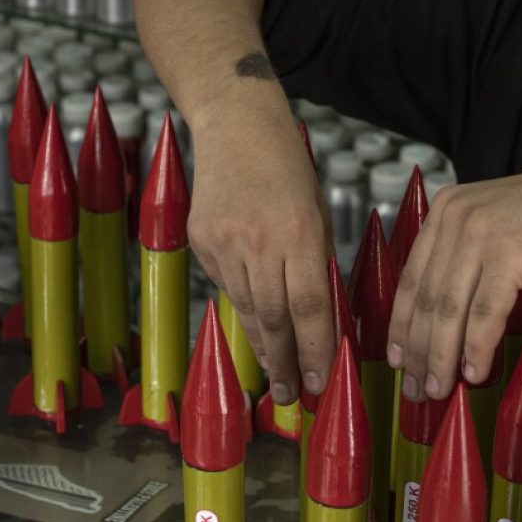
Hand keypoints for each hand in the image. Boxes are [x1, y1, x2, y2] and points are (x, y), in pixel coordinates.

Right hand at [188, 92, 335, 403]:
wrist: (236, 125)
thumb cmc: (289, 165)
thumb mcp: (317, 210)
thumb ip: (318, 262)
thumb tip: (320, 317)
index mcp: (300, 232)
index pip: (311, 307)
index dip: (316, 349)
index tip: (320, 381)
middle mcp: (260, 241)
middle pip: (275, 318)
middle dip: (284, 363)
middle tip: (291, 396)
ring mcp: (224, 242)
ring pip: (247, 308)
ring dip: (262, 346)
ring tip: (273, 375)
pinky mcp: (200, 240)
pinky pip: (226, 286)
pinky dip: (243, 307)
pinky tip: (254, 324)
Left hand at [386, 157, 521, 400]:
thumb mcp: (499, 222)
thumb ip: (465, 251)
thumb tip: (441, 315)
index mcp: (447, 207)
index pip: (411, 277)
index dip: (400, 324)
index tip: (396, 358)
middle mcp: (456, 215)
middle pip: (426, 298)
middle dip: (417, 350)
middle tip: (416, 388)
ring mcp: (481, 231)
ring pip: (449, 310)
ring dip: (441, 357)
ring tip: (438, 389)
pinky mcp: (510, 251)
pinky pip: (484, 314)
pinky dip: (476, 349)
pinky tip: (474, 373)